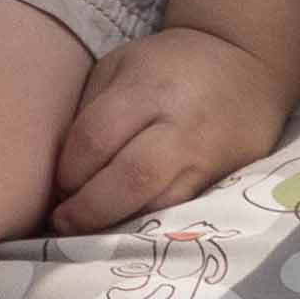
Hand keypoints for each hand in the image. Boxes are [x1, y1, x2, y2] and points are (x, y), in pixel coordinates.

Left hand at [50, 22, 298, 237]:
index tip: (54, 188)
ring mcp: (208, 158)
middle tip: (63, 224)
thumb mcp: (119, 68)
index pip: (96, 138)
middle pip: (132, 178)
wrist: (246, 65)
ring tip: (90, 233)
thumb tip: (58, 174)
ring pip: (161, 205)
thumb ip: (90, 112)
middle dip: (90, 209)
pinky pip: (183, 212)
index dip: (68, 172)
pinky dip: (150, 226)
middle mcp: (180, 126)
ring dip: (118, 225)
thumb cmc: (166, 67)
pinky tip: (126, 231)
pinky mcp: (227, 181)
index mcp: (147, 89)